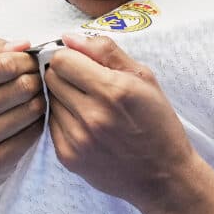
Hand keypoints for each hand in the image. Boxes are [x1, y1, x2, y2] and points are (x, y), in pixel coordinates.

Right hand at [0, 38, 45, 205]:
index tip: (31, 63)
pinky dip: (37, 124)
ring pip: (31, 109)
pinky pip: (32, 134)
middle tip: (37, 82)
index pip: (4, 63)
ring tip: (33, 101)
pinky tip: (30, 122)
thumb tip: (24, 42)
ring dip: (40, 102)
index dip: (26, 60)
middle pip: (22, 85)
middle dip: (36, 80)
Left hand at [45, 33, 196, 210]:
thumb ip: (104, 51)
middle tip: (85, 83)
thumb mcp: (143, 77)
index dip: (70, 56)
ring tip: (88, 106)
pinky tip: (85, 125)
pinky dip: (64, 120)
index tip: (80, 62)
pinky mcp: (68, 157)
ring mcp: (78, 139)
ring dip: (63, 98)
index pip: (61, 60)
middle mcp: (92, 115)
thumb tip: (68, 37)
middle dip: (64, 75)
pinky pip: (51, 125)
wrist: (163, 176)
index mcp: (113, 90)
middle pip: (51, 78)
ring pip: (49, 101)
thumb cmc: (157, 122)